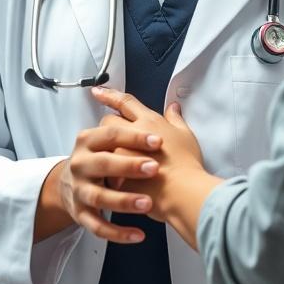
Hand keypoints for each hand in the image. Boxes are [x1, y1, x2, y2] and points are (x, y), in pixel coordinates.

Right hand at [38, 122, 163, 244]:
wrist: (69, 186)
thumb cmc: (98, 157)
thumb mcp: (110, 136)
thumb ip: (140, 121)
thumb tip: (173, 107)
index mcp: (89, 139)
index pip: (111, 133)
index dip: (135, 136)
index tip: (158, 141)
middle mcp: (81, 163)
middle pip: (104, 163)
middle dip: (129, 165)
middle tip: (154, 168)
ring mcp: (79, 190)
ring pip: (100, 197)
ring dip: (124, 201)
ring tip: (147, 204)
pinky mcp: (80, 214)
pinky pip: (97, 226)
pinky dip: (117, 232)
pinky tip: (138, 235)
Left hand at [92, 88, 220, 246]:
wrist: (182, 192)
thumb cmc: (186, 164)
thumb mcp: (186, 135)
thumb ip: (176, 119)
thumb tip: (173, 107)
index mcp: (149, 121)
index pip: (125, 102)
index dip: (110, 95)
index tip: (97, 91)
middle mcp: (131, 133)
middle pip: (108, 122)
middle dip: (108, 126)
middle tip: (114, 137)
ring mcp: (121, 154)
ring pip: (102, 145)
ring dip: (106, 149)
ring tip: (114, 159)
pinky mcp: (116, 174)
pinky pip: (105, 170)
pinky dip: (109, 171)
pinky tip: (116, 177)